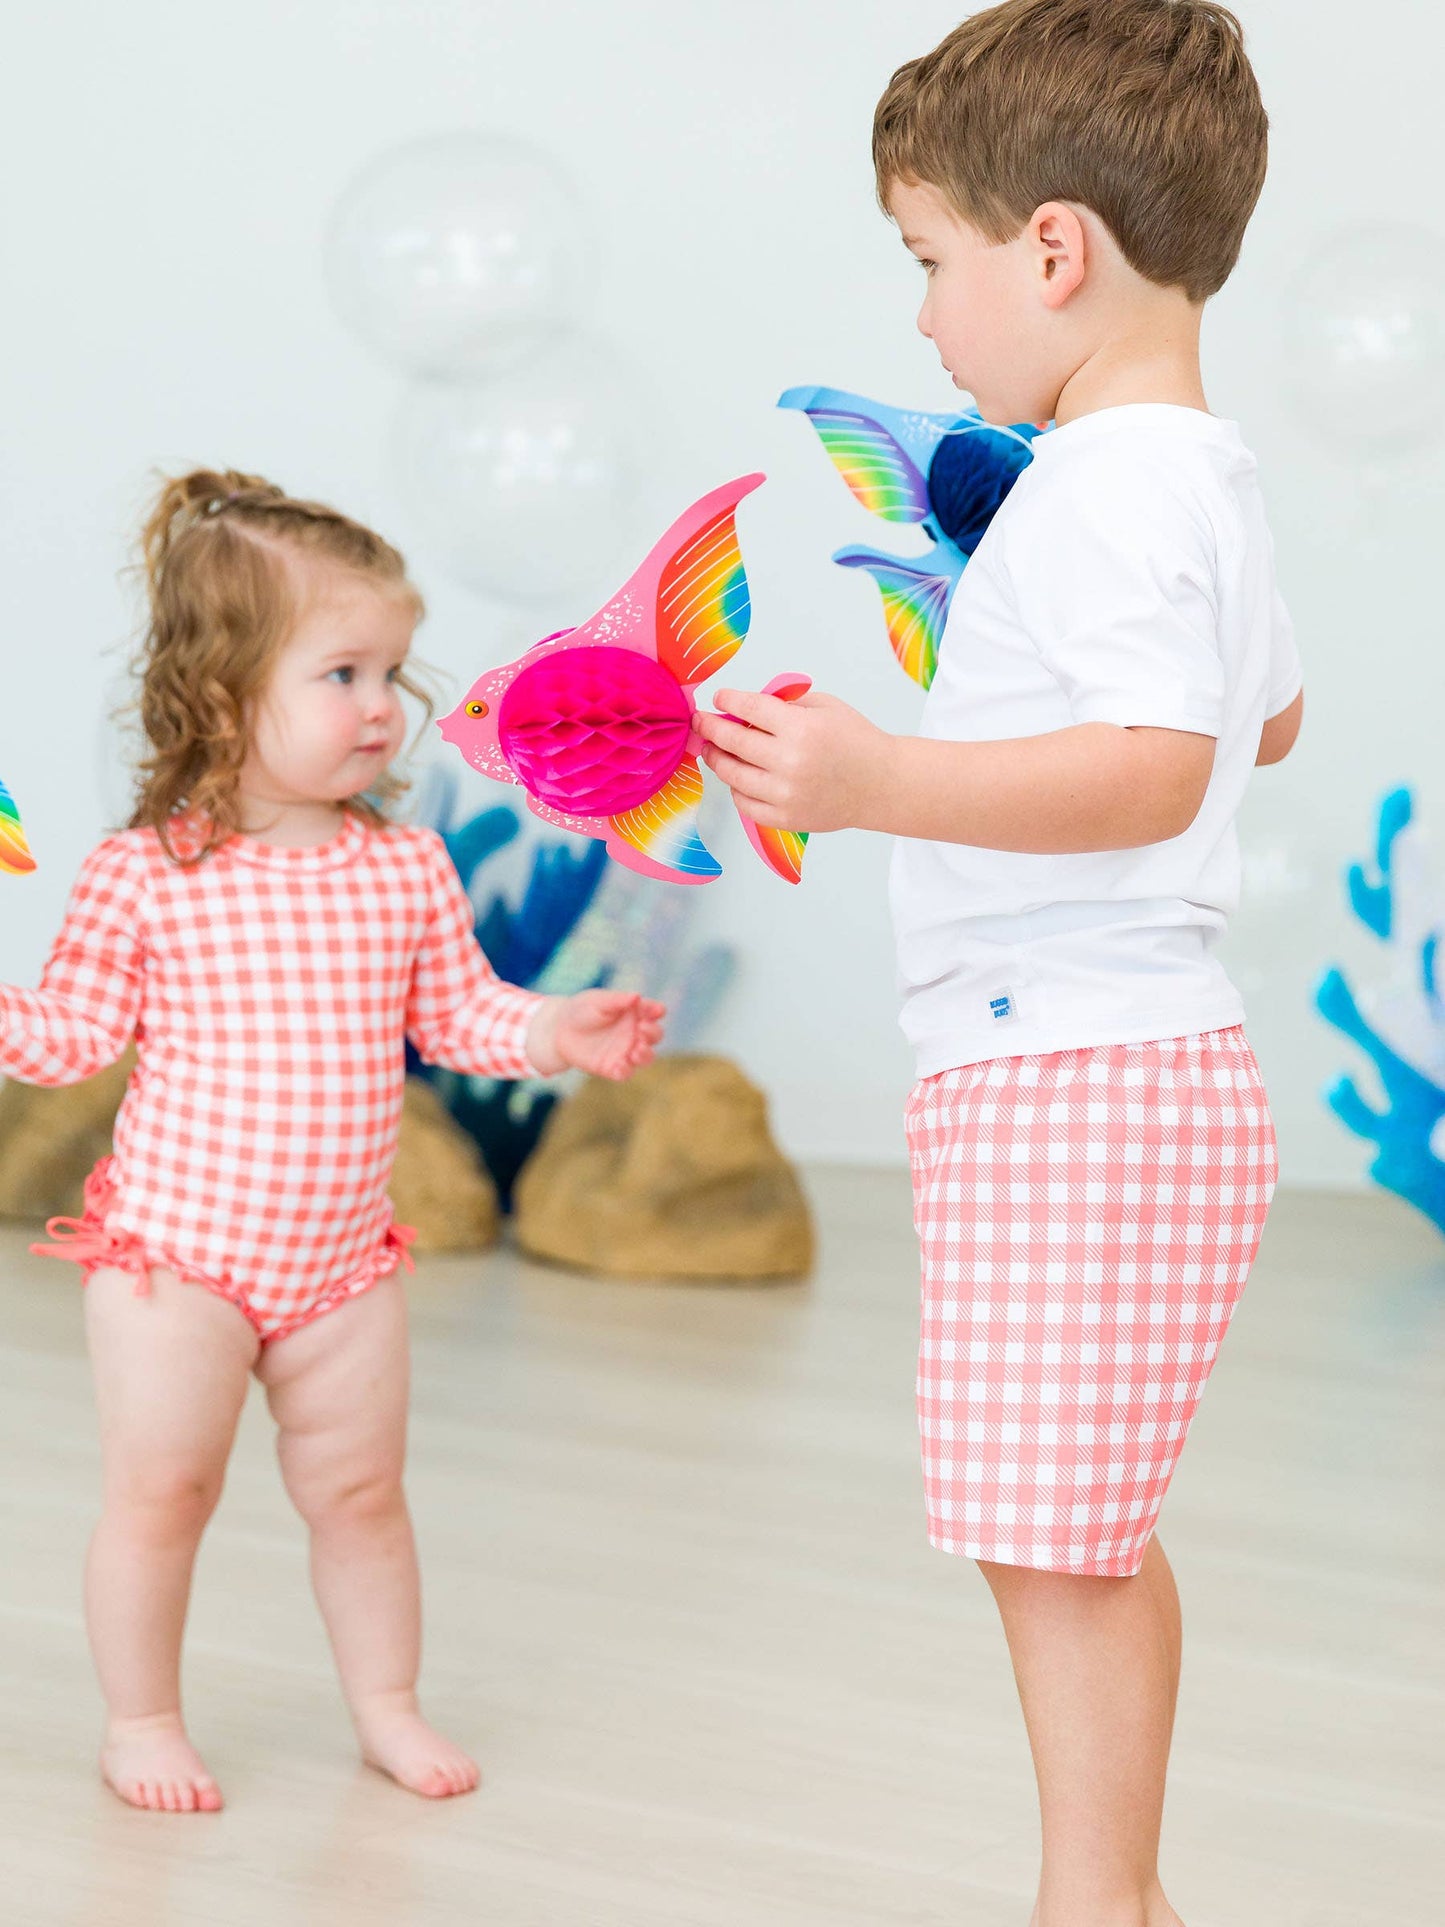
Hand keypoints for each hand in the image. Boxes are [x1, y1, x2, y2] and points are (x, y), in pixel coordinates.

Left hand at [527, 989, 665, 1080]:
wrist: (558, 1030)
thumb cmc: (581, 1010)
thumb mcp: (597, 1001)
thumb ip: (617, 1000)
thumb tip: (637, 997)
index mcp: (634, 1013)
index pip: (653, 1012)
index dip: (657, 1011)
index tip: (656, 1011)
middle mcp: (634, 1033)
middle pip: (655, 1035)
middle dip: (653, 1033)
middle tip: (642, 1029)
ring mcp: (625, 1051)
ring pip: (646, 1057)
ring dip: (645, 1055)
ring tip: (636, 1050)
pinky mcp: (612, 1067)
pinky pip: (625, 1073)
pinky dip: (625, 1071)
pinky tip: (620, 1065)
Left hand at [694, 687, 894, 832]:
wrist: (881, 785)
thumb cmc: (855, 742)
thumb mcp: (825, 706)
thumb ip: (784, 704)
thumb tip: (742, 708)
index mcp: (801, 729)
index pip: (749, 709)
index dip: (727, 700)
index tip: (719, 698)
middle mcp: (790, 762)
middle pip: (732, 742)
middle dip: (710, 728)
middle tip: (701, 722)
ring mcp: (786, 795)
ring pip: (732, 775)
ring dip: (718, 759)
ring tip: (714, 750)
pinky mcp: (786, 819)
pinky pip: (744, 803)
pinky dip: (736, 789)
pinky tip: (738, 777)